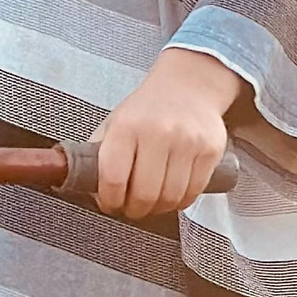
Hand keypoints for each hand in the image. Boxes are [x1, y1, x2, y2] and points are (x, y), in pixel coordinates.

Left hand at [92, 47, 239, 220]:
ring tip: (151, 203)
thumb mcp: (114, 123)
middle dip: (134, 210)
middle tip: (130, 209)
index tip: (109, 205)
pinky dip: (180, 202)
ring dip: (158, 209)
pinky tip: (171, 195)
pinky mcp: (210, 151)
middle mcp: (158, 133)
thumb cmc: (147, 110)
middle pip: (145, 194)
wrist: (189, 86)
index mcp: (126, 127)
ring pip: (171, 198)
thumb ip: (99, 153)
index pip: (113, 178)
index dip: (109, 201)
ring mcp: (187, 142)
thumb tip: (86, 186)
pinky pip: (193, 192)